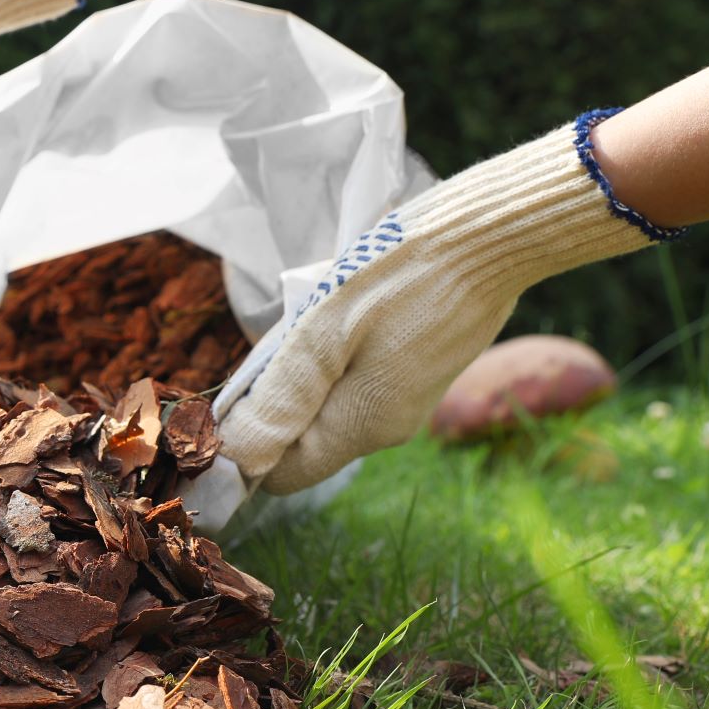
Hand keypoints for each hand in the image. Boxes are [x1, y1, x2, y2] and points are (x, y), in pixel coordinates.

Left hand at [219, 113, 678, 493]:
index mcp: (363, 427)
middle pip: (302, 443)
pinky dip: (328, 366)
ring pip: (326, 413)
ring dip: (297, 385)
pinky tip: (329, 324)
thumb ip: (282, 401)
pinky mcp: (416, 373)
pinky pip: (353, 386)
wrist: (492, 234)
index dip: (243, 451)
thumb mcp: (325, 333)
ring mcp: (406, 401)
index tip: (216, 408)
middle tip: (259, 353)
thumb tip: (239, 460)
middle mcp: (386, 428)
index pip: (282, 474)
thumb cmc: (401, 275)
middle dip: (268, 413)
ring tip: (295, 331)